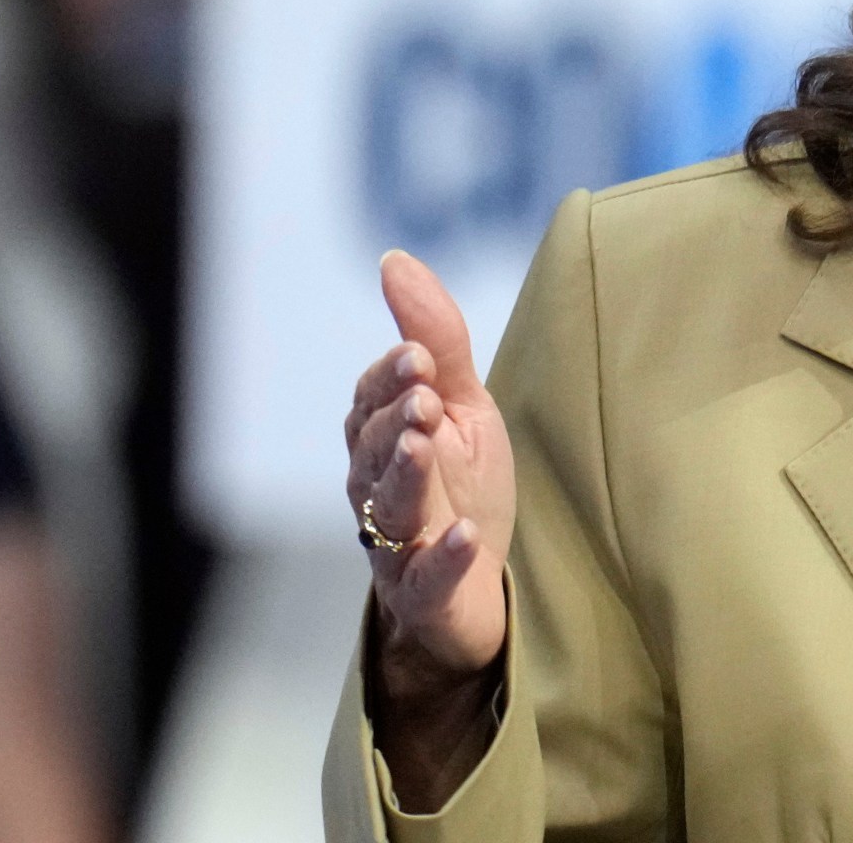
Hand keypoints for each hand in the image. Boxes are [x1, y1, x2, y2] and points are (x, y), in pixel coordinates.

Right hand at [343, 253, 515, 726]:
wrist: (478, 586)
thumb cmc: (463, 485)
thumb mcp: (463, 405)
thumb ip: (435, 338)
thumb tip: (393, 259)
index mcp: (382, 440)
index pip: (374, 400)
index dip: (394, 378)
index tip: (420, 356)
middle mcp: (378, 489)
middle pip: (374, 450)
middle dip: (396, 420)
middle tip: (424, 397)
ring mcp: (397, 544)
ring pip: (391, 507)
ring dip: (407, 474)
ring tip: (425, 447)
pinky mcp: (425, 594)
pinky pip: (427, 578)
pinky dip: (444, 558)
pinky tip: (466, 538)